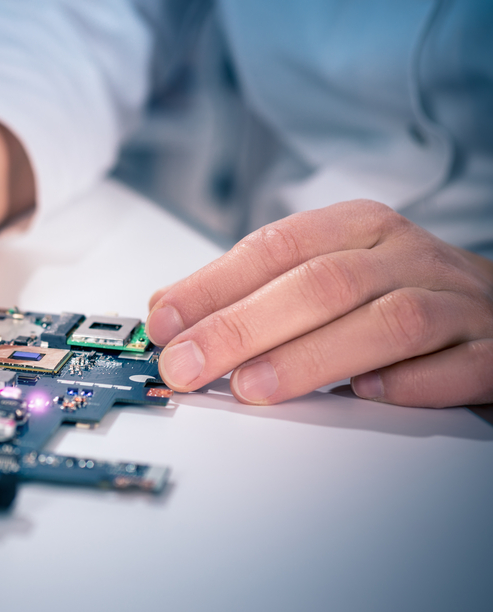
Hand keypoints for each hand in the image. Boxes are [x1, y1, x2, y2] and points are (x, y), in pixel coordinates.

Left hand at [145, 200, 492, 407]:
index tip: (164, 322)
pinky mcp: (491, 351)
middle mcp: (405, 257)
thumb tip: (169, 311)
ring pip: (385, 323)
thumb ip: (252, 288)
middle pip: (320, 284)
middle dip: (242, 327)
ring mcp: (455, 302)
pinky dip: (411, 384)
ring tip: (254, 387)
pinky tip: (365, 396)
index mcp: (358, 228)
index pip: (275, 248)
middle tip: (187, 364)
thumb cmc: (395, 290)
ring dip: (312, 358)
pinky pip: (458, 366)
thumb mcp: (325, 271)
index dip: (214, 286)